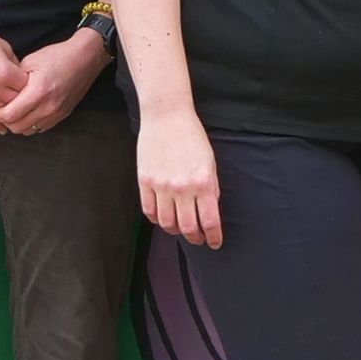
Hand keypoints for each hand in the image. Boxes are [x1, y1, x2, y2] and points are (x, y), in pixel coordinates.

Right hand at [0, 14, 25, 123]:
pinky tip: (2, 129)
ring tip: (17, 110)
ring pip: (3, 111)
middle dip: (22, 98)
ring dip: (10, 109)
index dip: (31, 85)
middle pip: (17, 102)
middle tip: (25, 95)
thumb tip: (23, 77)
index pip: (27, 87)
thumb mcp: (4, 47)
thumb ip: (15, 65)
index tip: (31, 82)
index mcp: (5, 73)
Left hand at [0, 34, 104, 135]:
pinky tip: (29, 111)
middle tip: (2, 108)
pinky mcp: (62, 115)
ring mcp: (56, 113)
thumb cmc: (57, 56)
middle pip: (16, 127)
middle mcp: (48, 107)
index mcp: (38, 92)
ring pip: (27, 131)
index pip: (9, 115)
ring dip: (18, 123)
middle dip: (5, 120)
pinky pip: (40, 128)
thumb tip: (0, 94)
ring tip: (15, 110)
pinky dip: (30, 123)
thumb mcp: (30, 62)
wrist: (84, 59)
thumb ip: (14, 81)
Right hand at [139, 110, 222, 247]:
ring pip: (167, 222)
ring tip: (181, 229)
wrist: (167, 117)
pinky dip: (157, 219)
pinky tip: (163, 218)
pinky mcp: (145, 181)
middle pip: (188, 227)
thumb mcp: (210, 162)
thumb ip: (211, 187)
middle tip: (199, 239)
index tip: (215, 242)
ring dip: (175, 230)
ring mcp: (161, 186)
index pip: (210, 221)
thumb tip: (210, 209)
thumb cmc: (192, 137)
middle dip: (195, 238)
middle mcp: (182, 187)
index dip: (213, 237)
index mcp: (203, 183)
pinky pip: (149, 210)